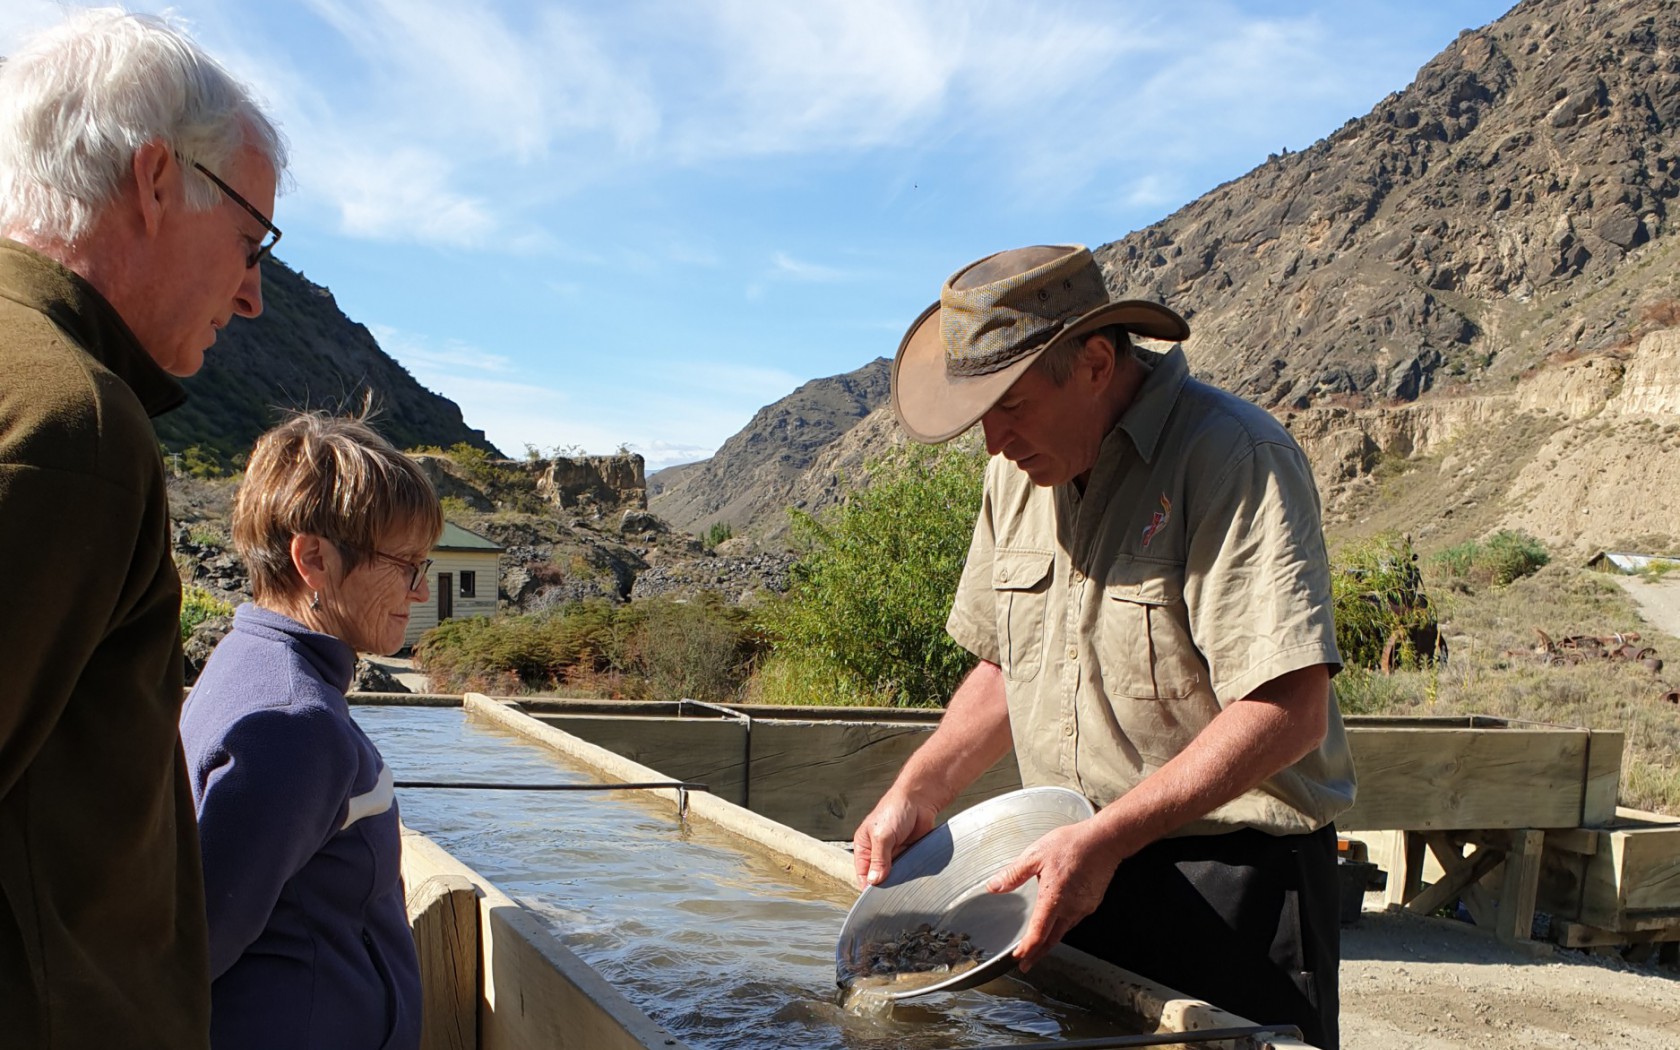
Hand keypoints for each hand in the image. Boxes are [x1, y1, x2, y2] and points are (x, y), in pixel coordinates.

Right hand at [852, 791, 939, 888]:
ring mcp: (894, 853)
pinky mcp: (908, 853)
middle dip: (885, 883)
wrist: (920, 800)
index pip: (862, 873)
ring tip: (902, 879)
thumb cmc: (895, 809)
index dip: (868, 885)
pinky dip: (910, 872)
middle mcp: (877, 851)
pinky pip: (908, 868)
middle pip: (878, 876)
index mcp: (864, 846)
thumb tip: (874, 881)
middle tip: (892, 889)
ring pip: (894, 874)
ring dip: (899, 877)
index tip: (876, 897)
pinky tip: (912, 873)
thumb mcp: (882, 836)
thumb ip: (878, 860)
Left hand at [986, 820, 1123, 970]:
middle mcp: (1070, 908)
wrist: (1105, 840)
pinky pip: (1075, 919)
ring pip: (1064, 930)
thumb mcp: (1036, 855)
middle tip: (1027, 963)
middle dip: (1038, 953)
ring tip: (1040, 943)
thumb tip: (994, 886)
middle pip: (1052, 939)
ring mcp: (1083, 907)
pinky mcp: (1092, 903)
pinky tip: (1058, 918)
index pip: (1038, 934)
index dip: (1027, 950)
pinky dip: (1063, 924)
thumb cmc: (1073, 845)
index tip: (1019, 959)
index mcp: (1054, 899)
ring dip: (1051, 939)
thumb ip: (1014, 874)